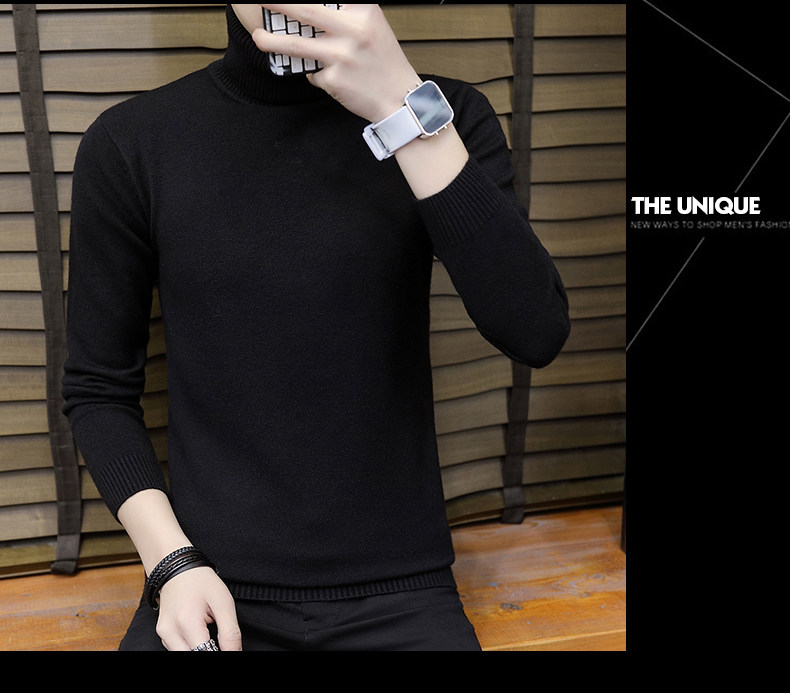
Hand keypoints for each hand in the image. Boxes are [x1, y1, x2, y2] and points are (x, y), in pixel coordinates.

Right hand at [155, 566, 242, 650]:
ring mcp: (163, 634)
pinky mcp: (162, 634)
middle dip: (208, 650)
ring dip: (199, 649)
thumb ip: (230, 632)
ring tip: (207, 631)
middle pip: (193, 656)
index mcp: (187, 622)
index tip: (227, 647)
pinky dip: (191, 646)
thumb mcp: (223, 602)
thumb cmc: (201, 582)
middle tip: (218, 640)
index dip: (220, 652)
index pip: (204, 653)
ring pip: (184, 654)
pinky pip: (178, 649)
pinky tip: (198, 632)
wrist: (178, 568)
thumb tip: (235, 652)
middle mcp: (170, 631)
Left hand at [253, 4, 421, 122]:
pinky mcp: (334, 80)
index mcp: (364, 12)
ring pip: (298, 45)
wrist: (400, 99)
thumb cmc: (384, 61)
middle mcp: (353, 31)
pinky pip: (313, 73)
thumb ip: (347, 13)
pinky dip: (316, 74)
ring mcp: (342, 57)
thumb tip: (310, 10)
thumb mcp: (372, 25)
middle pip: (306, 11)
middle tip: (261, 0)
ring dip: (272, 41)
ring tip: (258, 37)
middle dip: (278, 4)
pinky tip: (331, 77)